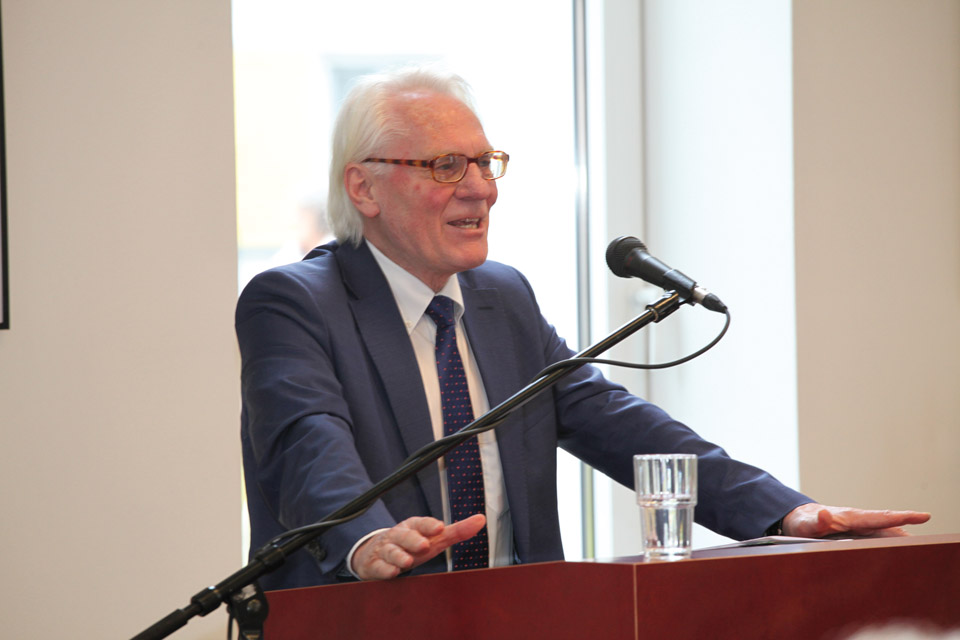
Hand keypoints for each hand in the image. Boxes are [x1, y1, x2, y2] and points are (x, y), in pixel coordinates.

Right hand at [350, 514, 485, 579]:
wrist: (375, 553)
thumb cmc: (411, 545)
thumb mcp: (433, 538)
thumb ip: (457, 531)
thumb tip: (481, 520)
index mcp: (413, 527)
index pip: (420, 523)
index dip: (429, 525)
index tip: (439, 527)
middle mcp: (399, 536)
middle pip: (405, 536)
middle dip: (413, 540)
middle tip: (424, 545)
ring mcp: (386, 550)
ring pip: (391, 551)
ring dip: (399, 556)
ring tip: (407, 562)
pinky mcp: (375, 565)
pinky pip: (379, 567)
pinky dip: (384, 570)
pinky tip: (392, 572)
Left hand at [782, 503, 930, 537]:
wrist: (798, 519)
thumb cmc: (803, 522)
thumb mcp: (805, 524)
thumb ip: (816, 522)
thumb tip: (824, 515)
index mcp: (849, 518)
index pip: (879, 518)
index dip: (900, 517)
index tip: (922, 516)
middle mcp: (857, 520)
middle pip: (887, 525)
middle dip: (907, 526)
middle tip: (927, 531)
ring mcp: (858, 527)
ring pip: (884, 530)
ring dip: (901, 535)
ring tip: (919, 544)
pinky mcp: (856, 533)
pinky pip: (877, 535)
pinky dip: (891, 538)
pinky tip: (900, 546)